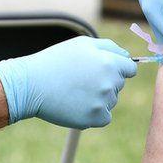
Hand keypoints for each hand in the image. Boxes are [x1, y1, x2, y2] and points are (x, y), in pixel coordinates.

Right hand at [0, 36, 137, 128]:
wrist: (32, 85)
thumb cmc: (56, 61)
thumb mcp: (82, 44)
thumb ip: (109, 47)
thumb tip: (127, 56)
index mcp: (109, 62)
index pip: (130, 69)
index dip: (118, 69)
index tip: (104, 71)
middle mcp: (109, 82)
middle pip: (119, 85)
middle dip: (105, 82)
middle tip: (81, 80)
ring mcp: (103, 101)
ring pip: (111, 101)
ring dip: (98, 98)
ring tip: (75, 91)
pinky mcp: (95, 118)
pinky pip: (104, 117)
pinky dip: (94, 114)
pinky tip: (76, 105)